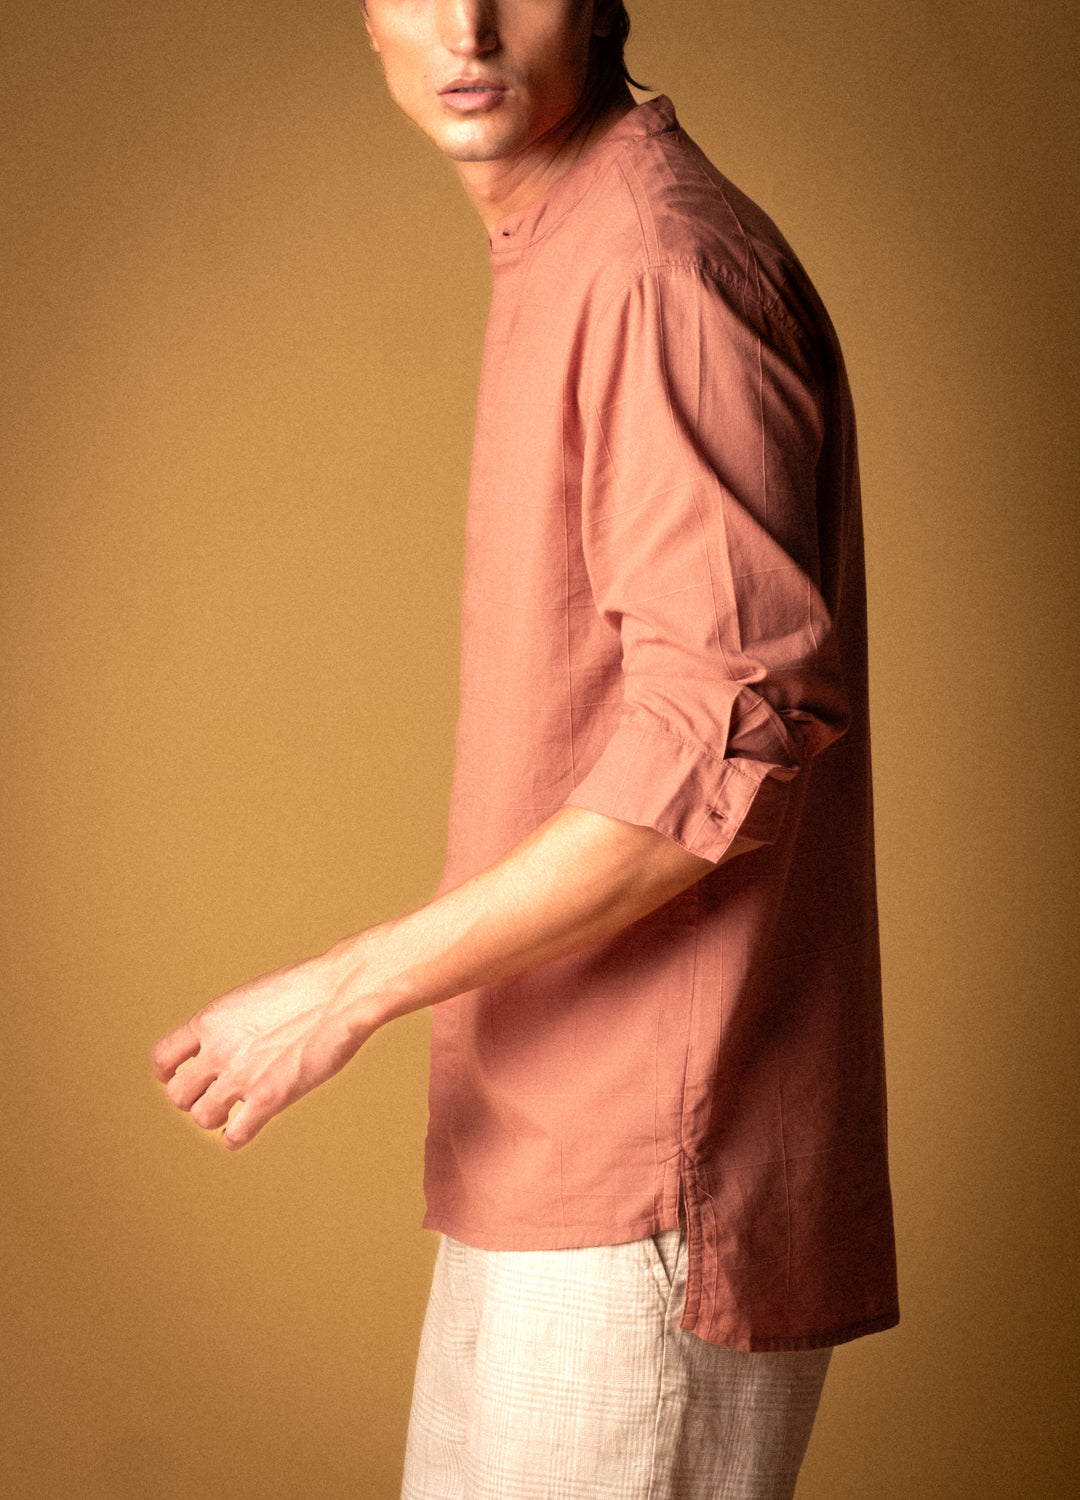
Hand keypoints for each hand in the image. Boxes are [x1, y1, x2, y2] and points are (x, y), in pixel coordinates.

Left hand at [151, 949, 373, 1149]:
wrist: (342, 993)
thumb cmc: (310, 987)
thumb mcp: (255, 994)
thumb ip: (234, 1023)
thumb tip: (235, 1038)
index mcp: (211, 1020)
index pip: (163, 1058)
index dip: (169, 1073)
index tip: (183, 1076)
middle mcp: (218, 1050)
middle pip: (177, 1095)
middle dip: (193, 1099)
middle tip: (213, 1095)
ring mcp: (242, 1076)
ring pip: (202, 1117)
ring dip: (215, 1118)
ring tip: (231, 1113)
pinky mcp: (269, 1098)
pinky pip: (235, 1136)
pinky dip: (236, 1138)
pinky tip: (248, 1127)